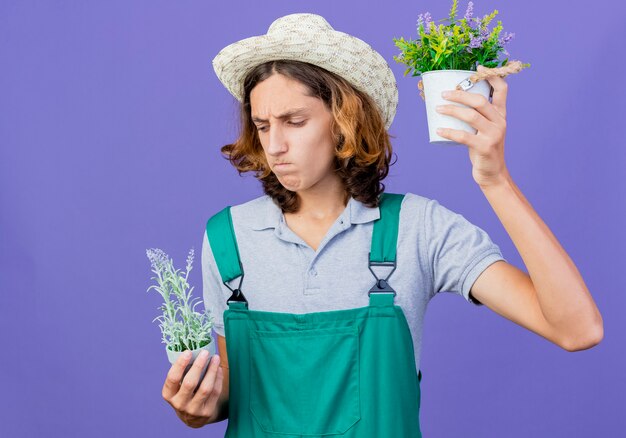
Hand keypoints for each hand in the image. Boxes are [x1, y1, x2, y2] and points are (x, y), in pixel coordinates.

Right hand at [162, 350, 222, 427]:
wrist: (194, 418)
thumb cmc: (186, 394)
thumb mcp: (178, 387)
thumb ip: (182, 372)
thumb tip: (194, 350)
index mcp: (168, 395)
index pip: (172, 378)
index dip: (180, 364)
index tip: (188, 351)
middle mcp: (179, 404)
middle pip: (189, 383)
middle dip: (198, 366)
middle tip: (205, 352)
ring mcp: (193, 410)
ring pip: (205, 388)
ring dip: (212, 370)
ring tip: (216, 358)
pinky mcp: (207, 412)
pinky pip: (215, 392)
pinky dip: (218, 378)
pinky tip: (218, 369)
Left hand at [435, 65, 510, 188]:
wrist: (492, 173)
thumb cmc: (484, 149)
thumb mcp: (485, 130)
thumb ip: (477, 117)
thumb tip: (451, 102)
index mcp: (501, 115)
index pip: (502, 90)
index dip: (492, 76)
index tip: (478, 67)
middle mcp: (500, 122)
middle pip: (480, 101)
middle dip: (460, 94)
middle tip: (443, 94)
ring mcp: (493, 135)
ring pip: (471, 116)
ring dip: (452, 110)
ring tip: (438, 108)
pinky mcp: (485, 148)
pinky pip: (464, 137)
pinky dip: (450, 132)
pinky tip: (439, 130)